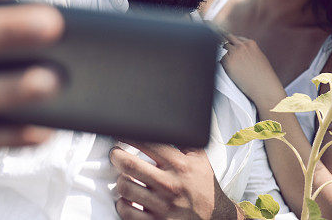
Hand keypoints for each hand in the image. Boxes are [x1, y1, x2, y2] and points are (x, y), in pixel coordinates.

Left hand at [110, 142, 236, 219]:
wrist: (216, 218)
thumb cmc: (204, 186)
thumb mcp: (200, 159)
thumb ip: (184, 140)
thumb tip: (171, 122)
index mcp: (179, 164)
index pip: (147, 142)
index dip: (128, 135)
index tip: (121, 134)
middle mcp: (169, 184)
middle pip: (129, 164)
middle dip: (116, 155)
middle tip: (115, 154)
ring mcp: (162, 205)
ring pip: (125, 187)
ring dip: (120, 180)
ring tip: (124, 177)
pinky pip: (127, 212)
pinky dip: (122, 204)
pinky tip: (127, 199)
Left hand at [220, 35, 274, 102]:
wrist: (264, 87)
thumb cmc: (264, 75)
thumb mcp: (259, 57)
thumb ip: (249, 51)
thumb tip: (240, 51)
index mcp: (250, 43)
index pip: (235, 37)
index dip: (231, 42)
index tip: (227, 46)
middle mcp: (241, 46)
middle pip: (226, 38)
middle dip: (222, 43)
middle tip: (219, 48)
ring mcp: (234, 53)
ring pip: (221, 47)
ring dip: (220, 51)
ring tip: (222, 59)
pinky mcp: (228, 62)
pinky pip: (219, 57)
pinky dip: (218, 59)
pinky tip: (222, 65)